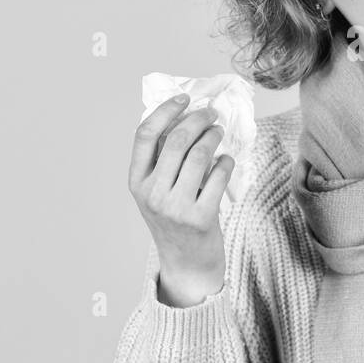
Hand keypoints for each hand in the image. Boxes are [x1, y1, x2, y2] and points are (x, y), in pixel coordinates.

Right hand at [128, 94, 231, 305]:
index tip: (184, 98)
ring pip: (199, 155)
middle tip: (211, 113)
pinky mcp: (201, 217)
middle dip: (198, 119)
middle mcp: (152, 194)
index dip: (165, 111)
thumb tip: (183, 116)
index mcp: (136, 182)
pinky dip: (226, 161)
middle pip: (176, 140)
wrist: (187, 264)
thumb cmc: (174, 220)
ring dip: (213, 137)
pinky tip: (227, 159)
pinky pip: (218, 176)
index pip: (144, 135)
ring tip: (219, 132)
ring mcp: (175, 207)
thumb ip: (162, 161)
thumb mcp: (157, 191)